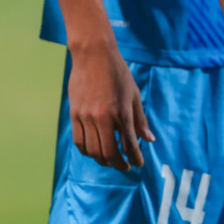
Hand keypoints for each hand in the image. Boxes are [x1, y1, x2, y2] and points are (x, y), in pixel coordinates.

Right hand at [68, 42, 154, 170]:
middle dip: (118, 164)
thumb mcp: (134, 95)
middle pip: (108, 153)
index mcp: (122, 112)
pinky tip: (94, 151)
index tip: (139, 164)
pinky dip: (87, 151)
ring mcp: (86, 117)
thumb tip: (149, 140)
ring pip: (92, 151)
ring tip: (111, 161)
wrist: (94, 56)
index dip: (135, 158)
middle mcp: (103, 118)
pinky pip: (79, 141)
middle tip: (125, 166)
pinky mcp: (74, 115)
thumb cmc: (118, 74)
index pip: (129, 144)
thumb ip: (140, 120)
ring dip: (102, 160)